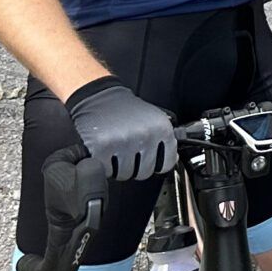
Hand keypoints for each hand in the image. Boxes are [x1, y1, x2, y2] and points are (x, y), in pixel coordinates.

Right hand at [64, 79, 178, 181]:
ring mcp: (124, 142)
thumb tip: (172, 159)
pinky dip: (105, 166)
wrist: (99, 96)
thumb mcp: (153, 119)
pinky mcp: (103, 148)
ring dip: (119, 167)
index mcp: (161, 128)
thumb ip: (164, 140)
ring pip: (126, 174)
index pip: (166, 164)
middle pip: (144, 172)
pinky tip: (105, 152)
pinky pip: (107, 172)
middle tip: (127, 151)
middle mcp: (145, 135)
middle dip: (136, 166)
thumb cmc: (125, 109)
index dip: (155, 164)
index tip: (147, 157)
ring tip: (116, 149)